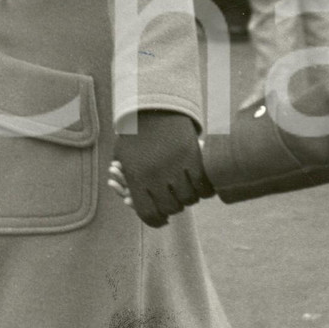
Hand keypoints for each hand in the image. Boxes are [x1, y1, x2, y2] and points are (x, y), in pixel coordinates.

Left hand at [107, 111, 213, 228]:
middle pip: (171, 208)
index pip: (148, 214)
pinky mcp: (192, 156)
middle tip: (177, 204)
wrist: (152, 106)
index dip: (157, 221)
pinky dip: (206, 189)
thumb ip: (127, 183)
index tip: (162, 220)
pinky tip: (204, 189)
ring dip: (191, 199)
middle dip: (175, 209)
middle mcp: (155, 176)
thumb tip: (129, 204)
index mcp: (136, 178)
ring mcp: (175, 166)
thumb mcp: (122, 158)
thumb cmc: (134, 134)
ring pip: (189, 198)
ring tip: (190, 194)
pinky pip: (203, 184)